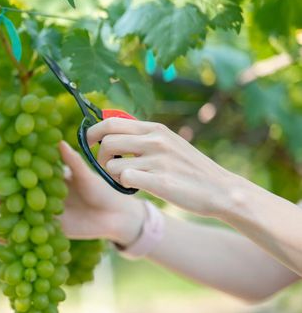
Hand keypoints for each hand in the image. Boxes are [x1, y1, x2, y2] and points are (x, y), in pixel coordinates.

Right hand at [0, 141, 144, 245]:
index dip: (1, 163)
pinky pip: (27, 232)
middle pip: (13, 188)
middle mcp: (40, 192)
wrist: (115, 216)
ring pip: (17, 208)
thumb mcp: (86, 175)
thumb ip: (72, 162)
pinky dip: (13, 236)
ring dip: (3, 206)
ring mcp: (41, 211)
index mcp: (46, 175)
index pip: (20, 166)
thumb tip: (59, 142)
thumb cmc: (101, 189)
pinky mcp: (47, 229)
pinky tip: (1, 239)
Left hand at [87, 118, 239, 216]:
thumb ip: (143, 135)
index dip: (93, 133)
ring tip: (126, 179)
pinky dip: (124, 185)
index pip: (111, 122)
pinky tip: (136, 187)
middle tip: (107, 167)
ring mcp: (157, 161)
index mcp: (155, 129)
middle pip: (106, 142)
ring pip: (111, 164)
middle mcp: (155, 141)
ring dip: (112, 174)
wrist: (221, 190)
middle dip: (99, 157)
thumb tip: (110, 128)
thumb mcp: (168, 142)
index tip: (89, 143)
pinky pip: (124, 179)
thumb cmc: (188, 168)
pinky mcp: (159, 182)